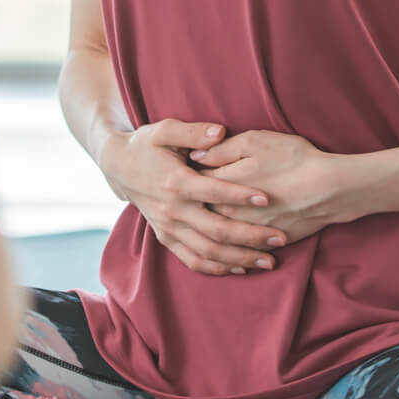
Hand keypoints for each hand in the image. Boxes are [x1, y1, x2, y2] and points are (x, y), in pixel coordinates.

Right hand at [98, 120, 288, 275]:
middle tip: (280, 238)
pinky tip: (240, 268)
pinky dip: (216, 268)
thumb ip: (194, 130)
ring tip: (268, 260)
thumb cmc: (146, 144)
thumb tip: (221, 132)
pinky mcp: (164, 237)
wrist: (117, 167)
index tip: (267, 198)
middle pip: (216, 230)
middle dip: (251, 236)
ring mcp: (168, 227)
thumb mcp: (165, 129)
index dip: (240, 195)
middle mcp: (172, 209)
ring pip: (207, 251)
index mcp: (176, 181)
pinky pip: (192, 260)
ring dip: (239, 258)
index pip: (213, 192)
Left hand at [189, 130, 378, 243]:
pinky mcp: (264, 244)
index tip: (183, 172)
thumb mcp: (255, 142)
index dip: (187, 176)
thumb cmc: (293, 158)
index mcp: (221, 185)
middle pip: (200, 212)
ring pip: (217, 237)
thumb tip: (195, 156)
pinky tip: (228, 248)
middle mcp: (228, 212)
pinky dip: (229, 252)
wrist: (331, 188)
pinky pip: (239, 252)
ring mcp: (247, 232)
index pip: (192, 183)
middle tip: (186, 200)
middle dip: (192, 207)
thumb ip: (221, 150)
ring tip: (202, 225)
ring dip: (207, 231)